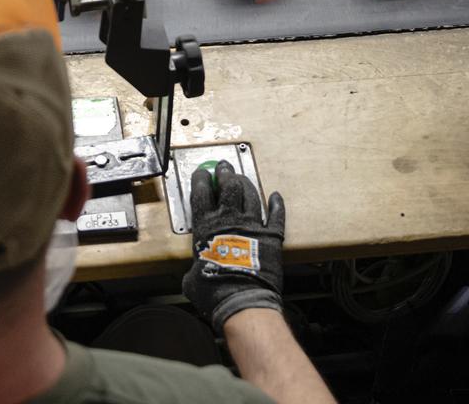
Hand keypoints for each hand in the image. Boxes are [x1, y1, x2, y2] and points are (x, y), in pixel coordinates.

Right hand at [182, 161, 286, 330]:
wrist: (243, 301)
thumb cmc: (215, 292)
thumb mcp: (192, 279)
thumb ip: (193, 268)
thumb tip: (193, 275)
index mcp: (207, 228)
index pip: (202, 193)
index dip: (201, 180)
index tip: (202, 174)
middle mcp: (230, 220)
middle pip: (229, 186)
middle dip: (225, 172)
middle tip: (224, 166)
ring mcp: (253, 226)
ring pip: (250, 194)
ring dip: (246, 183)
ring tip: (243, 178)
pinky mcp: (271, 236)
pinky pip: (276, 215)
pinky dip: (276, 204)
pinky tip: (275, 197)